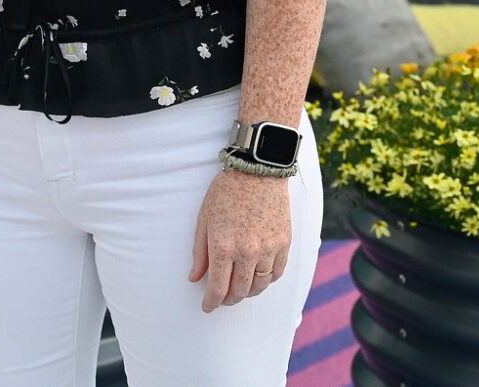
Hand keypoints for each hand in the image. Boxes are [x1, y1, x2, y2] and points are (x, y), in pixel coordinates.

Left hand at [189, 166, 291, 311]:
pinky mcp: (284, 243)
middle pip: (239, 291)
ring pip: (259, 286)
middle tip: (222, 299)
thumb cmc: (226, 192)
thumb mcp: (204, 219)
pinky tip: (258, 277)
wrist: (258, 171)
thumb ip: (199, 252)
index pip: (217, 287)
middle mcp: (247, 252)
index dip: (211, 302)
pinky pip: (277, 273)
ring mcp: (269, 249)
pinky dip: (266, 280)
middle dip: (228, 299)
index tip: (208, 307)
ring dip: (248, 293)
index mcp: (223, 246)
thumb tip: (194, 278)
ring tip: (240, 290)